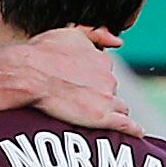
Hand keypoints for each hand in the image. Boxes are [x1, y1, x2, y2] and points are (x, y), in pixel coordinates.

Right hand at [6, 27, 137, 135]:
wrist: (28, 75)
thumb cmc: (42, 53)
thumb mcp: (70, 33)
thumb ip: (96, 34)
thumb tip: (118, 42)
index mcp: (102, 59)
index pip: (106, 73)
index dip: (95, 80)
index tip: (83, 86)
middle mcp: (109, 78)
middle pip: (112, 91)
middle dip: (101, 96)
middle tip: (81, 102)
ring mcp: (107, 98)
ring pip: (119, 107)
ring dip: (112, 111)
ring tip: (96, 117)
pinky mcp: (102, 117)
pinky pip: (126, 125)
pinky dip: (133, 129)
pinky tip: (137, 133)